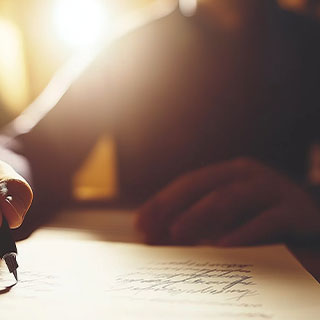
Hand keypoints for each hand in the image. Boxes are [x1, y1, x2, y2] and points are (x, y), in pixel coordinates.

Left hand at [136, 158, 319, 245]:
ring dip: (198, 217)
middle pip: (202, 187)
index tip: (138, 224)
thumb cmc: (267, 220)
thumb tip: (154, 238)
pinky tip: (221, 247)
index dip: (161, 202)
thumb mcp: (232, 216)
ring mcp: (273, 190)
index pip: (187, 183)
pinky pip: (265, 222)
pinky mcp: (295, 212)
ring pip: (228, 198)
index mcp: (230, 172)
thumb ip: (199, 222)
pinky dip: (241, 234)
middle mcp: (250, 175)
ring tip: (176, 235)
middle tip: (150, 230)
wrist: (317, 224)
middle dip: (171, 208)